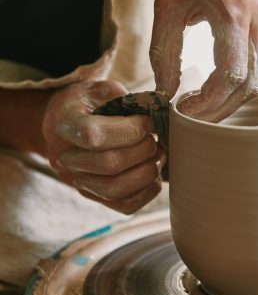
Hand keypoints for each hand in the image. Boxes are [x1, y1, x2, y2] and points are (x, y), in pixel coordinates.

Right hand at [42, 81, 164, 213]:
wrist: (69, 123)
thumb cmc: (90, 102)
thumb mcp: (103, 89)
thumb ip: (126, 100)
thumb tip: (158, 116)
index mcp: (62, 123)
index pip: (92, 136)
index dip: (128, 131)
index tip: (146, 121)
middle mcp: (63, 157)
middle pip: (108, 164)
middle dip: (142, 150)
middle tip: (154, 137)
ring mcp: (76, 180)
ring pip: (114, 189)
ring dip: (146, 172)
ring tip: (158, 153)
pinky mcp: (93, 196)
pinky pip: (124, 205)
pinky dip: (147, 191)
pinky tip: (153, 170)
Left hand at [150, 0, 257, 121]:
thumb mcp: (168, 3)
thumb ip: (165, 51)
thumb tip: (166, 91)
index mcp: (234, 10)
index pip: (230, 75)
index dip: (208, 102)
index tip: (184, 109)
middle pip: (250, 85)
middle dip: (221, 109)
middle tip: (194, 117)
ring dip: (233, 99)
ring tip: (204, 105)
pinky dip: (244, 82)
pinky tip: (221, 83)